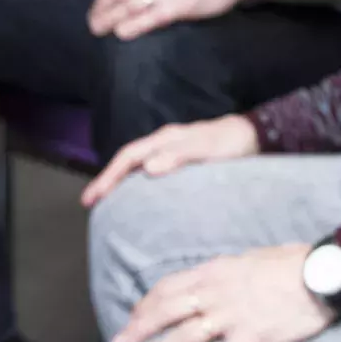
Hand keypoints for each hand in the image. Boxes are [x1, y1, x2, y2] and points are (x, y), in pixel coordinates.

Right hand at [82, 115, 258, 206]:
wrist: (252, 137)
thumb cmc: (228, 142)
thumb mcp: (205, 148)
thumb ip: (178, 155)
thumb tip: (147, 168)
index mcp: (165, 139)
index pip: (128, 156)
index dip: (108, 176)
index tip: (92, 197)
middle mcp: (164, 144)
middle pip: (128, 161)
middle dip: (107, 180)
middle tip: (89, 203)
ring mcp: (172, 152)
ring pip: (137, 166)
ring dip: (120, 183)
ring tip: (106, 204)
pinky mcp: (181, 162)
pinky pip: (152, 172)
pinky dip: (138, 185)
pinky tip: (138, 200)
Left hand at [111, 244, 330, 341]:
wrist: (321, 271)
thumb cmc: (290, 262)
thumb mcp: (250, 258)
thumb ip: (226, 272)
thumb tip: (210, 282)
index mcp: (216, 269)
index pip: (170, 286)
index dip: (148, 303)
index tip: (134, 317)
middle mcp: (218, 291)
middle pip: (169, 310)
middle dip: (140, 329)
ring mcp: (233, 314)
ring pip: (186, 336)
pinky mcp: (252, 336)